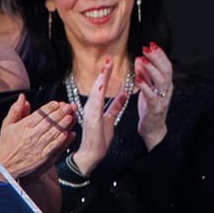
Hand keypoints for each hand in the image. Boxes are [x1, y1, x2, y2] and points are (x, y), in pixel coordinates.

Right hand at [0, 95, 76, 178]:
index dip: (49, 107)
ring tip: (71, 116)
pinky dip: (62, 140)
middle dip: (60, 113)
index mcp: (23, 127)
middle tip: (69, 106)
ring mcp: (38, 147)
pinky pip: (54, 146)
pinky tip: (68, 133)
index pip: (39, 114)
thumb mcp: (7, 126)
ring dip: (63, 124)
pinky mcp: (43, 157)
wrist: (6, 167)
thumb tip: (22, 97)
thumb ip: (15, 110)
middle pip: (48, 122)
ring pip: (53, 133)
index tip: (57, 103)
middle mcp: (31, 136)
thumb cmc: (7, 145)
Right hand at [69, 60, 131, 175]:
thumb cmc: (99, 138)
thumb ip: (116, 106)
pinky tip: (101, 85)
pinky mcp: (91, 120)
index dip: (106, 74)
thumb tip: (124, 94)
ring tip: (106, 66)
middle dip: (103, 72)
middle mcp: (91, 107)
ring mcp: (90, 113)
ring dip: (101, 79)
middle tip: (109, 58)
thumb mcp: (110, 119)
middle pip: (97, 86)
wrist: (91, 154)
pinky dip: (98, 94)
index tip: (111, 61)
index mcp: (96, 106)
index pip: (101, 87)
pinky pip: (95, 105)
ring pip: (95, 92)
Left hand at [134, 42, 172, 150]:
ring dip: (151, 68)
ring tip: (142, 59)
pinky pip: (151, 95)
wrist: (152, 129)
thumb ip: (145, 75)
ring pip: (161, 80)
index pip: (166, 65)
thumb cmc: (150, 108)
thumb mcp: (148, 88)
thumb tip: (141, 59)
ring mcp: (162, 99)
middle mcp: (167, 90)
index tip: (151, 44)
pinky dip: (145, 86)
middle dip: (157, 57)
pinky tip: (137, 79)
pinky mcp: (155, 108)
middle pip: (166, 70)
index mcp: (166, 84)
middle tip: (147, 48)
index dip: (160, 54)